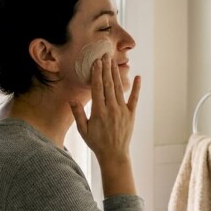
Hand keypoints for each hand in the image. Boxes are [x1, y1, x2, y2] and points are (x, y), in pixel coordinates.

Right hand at [71, 55, 140, 196]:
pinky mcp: (131, 115)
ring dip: (116, 74)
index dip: (97, 74)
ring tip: (114, 61)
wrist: (114, 155)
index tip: (96, 62)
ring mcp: (123, 111)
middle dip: (106, 69)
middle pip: (109, 85)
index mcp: (99, 112)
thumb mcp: (83, 130)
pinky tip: (138, 77)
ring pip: (119, 89)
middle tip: (105, 55)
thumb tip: (72, 99)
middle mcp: (112, 109)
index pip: (97, 88)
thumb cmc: (96, 143)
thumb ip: (78, 114)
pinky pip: (134, 99)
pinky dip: (137, 88)